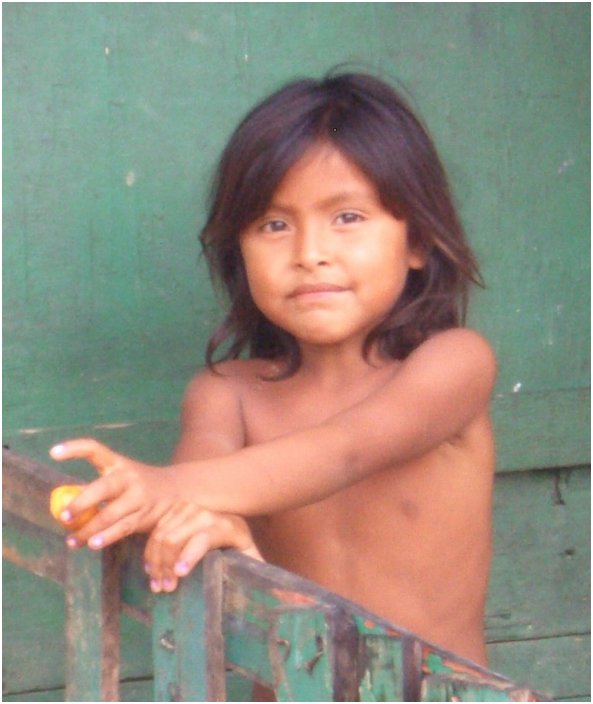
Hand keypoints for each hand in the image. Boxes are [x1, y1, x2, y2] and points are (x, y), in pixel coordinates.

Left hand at [49, 438, 175, 549]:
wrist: (178, 490)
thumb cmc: (138, 485)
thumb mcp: (122, 478)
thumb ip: (99, 488)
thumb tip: (65, 506)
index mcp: (118, 464)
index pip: (95, 450)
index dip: (74, 449)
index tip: (53, 453)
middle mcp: (129, 477)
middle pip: (103, 487)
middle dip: (82, 502)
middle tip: (64, 517)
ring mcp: (139, 497)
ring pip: (111, 514)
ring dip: (89, 529)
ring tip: (72, 540)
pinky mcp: (145, 515)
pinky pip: (123, 528)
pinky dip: (107, 537)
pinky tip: (93, 544)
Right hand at [144, 502, 261, 592]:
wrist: (235, 528)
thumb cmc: (244, 554)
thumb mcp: (253, 564)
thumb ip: (263, 578)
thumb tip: (288, 600)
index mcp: (230, 527)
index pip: (205, 536)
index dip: (191, 553)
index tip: (180, 574)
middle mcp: (209, 514)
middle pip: (178, 534)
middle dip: (167, 562)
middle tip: (165, 589)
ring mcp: (191, 509)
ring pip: (164, 531)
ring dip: (156, 559)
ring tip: (157, 584)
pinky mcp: (177, 510)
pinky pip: (157, 527)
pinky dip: (151, 549)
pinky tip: (150, 569)